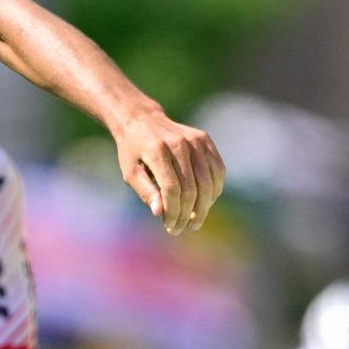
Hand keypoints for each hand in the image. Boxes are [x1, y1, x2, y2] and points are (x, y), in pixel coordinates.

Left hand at [112, 107, 224, 235]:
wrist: (142, 120)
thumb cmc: (133, 151)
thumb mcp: (130, 172)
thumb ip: (146, 192)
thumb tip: (160, 213)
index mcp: (157, 150)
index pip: (172, 189)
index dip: (173, 212)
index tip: (169, 227)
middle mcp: (179, 143)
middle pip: (192, 188)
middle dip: (188, 214)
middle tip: (181, 228)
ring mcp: (196, 140)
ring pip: (209, 181)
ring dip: (204, 207)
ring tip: (194, 221)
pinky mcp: (205, 140)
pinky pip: (218, 170)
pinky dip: (214, 190)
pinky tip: (205, 203)